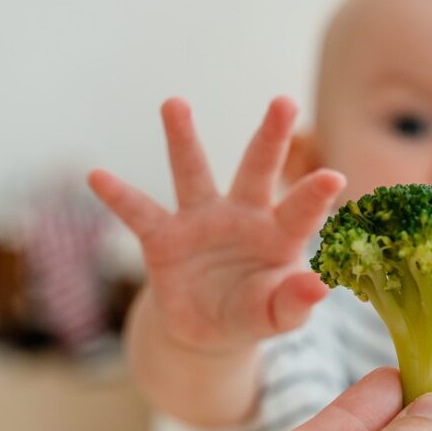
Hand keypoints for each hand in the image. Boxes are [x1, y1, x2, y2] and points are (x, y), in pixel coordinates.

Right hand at [88, 96, 344, 354]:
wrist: (207, 328)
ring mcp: (201, 221)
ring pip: (193, 173)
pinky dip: (118, 196)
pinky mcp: (164, 237)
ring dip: (183, 139)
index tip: (335, 177)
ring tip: (174, 103)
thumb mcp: (276, 317)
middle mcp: (243, 216)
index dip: (315, 196)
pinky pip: (139, 213)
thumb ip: (295, 302)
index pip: (300, 212)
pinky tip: (96, 176)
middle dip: (271, 137)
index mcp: (279, 235)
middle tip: (285, 101)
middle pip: (257, 170)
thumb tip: (320, 286)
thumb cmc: (253, 313)